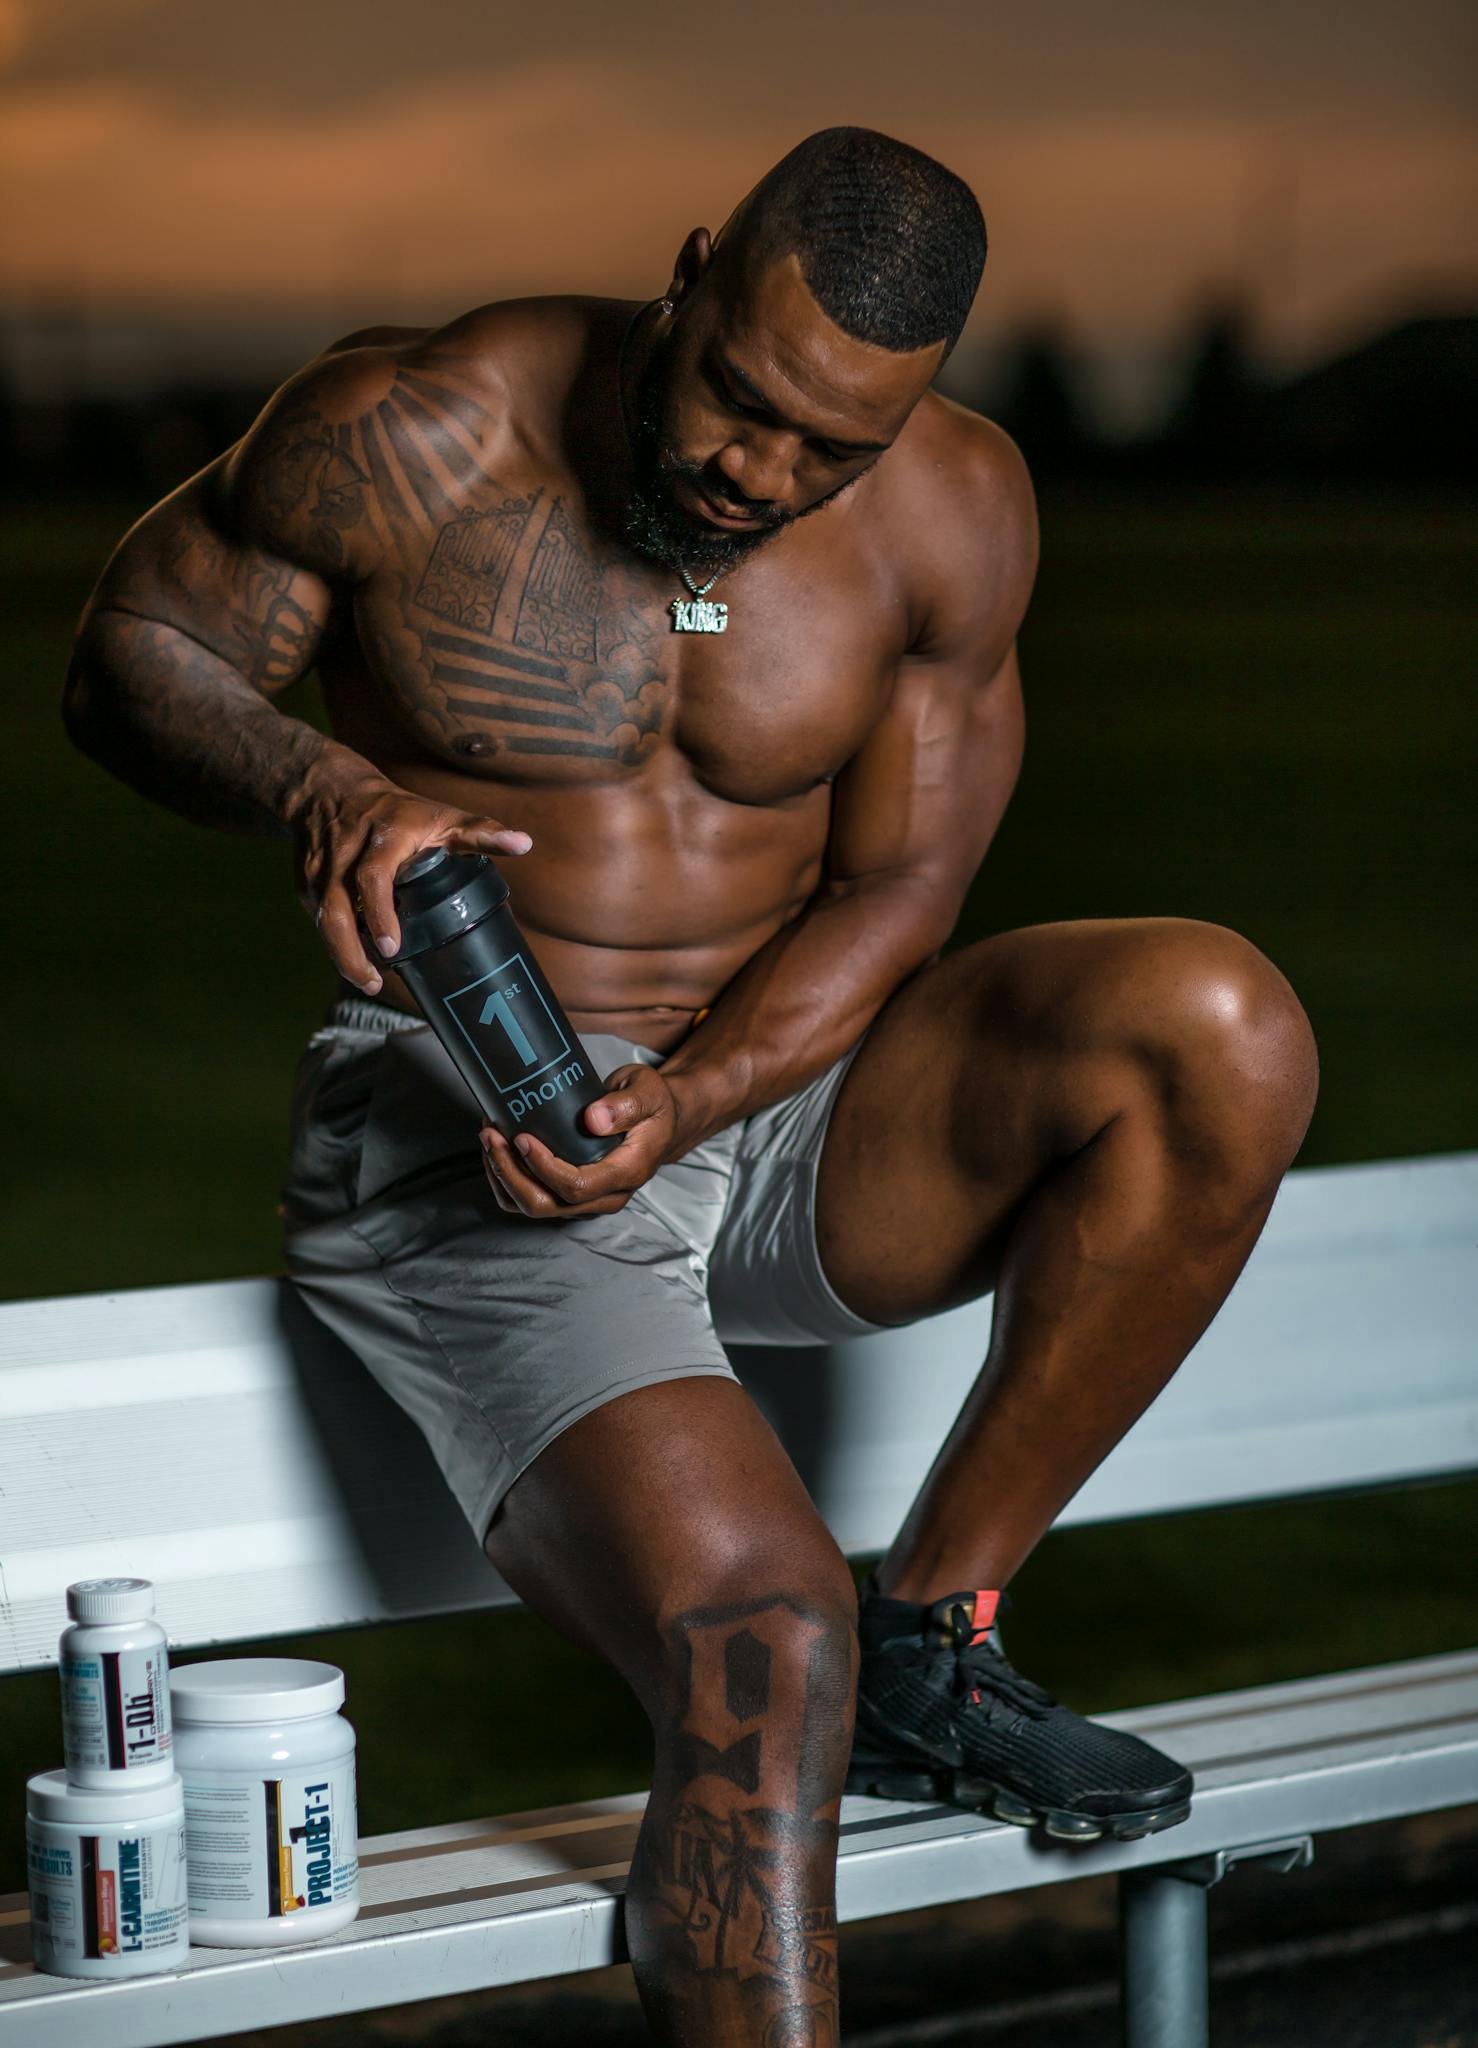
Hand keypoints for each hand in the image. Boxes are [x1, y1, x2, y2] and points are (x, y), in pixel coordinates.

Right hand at [292, 764, 531, 992]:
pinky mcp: (305, 882)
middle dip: (351, 949)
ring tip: (368, 982)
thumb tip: (524, 844)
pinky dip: (335, 942)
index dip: (381, 912)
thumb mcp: (442, 816)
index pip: (374, 877)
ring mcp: (320, 869)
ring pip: (322, 918)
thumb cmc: (398, 811)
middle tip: (376, 981)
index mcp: (382, 837)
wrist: (329, 789)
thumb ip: (481, 833)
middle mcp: (345, 853)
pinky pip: (318, 919)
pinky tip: (355, 960)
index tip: (393, 947)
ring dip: (341, 954)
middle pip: (337, 907)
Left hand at [480, 1065, 690, 1218]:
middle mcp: (605, 1197)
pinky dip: (507, 1180)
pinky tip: (498, 1150)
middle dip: (510, 1173)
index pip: (577, 1187)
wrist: (660, 1121)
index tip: (522, 1136)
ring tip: (489, 1138)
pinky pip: (532, 1200)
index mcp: (626, 1173)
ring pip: (533, 1207)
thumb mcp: (648, 1093)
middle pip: (546, 1205)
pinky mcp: (571, 1197)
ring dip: (502, 1177)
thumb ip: (626, 1105)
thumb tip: (593, 1120)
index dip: (543, 1167)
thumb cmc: (652, 1104)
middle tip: (492, 1135)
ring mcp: (587, 1201)